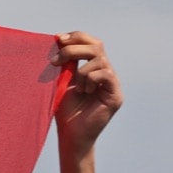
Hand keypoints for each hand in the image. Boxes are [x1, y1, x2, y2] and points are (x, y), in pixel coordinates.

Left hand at [51, 32, 120, 172]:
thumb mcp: (61, 82)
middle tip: (56, 60)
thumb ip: (65, 64)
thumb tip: (58, 41)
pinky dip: (90, 80)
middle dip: (74, 48)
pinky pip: (104, 74)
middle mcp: (105, 72)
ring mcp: (112, 83)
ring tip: (76, 88)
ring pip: (99, 60)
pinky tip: (84, 92)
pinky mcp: (115, 94)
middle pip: (97, 45)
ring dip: (81, 72)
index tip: (57, 39)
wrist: (70, 135)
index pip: (90, 42)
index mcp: (92, 67)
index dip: (75, 37)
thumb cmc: (64, 111)